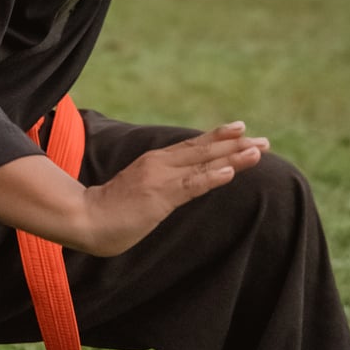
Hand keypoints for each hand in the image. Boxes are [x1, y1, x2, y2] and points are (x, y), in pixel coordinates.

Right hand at [78, 121, 268, 256]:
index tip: (243, 131)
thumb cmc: (109, 210)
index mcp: (156, 161)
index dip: (219, 138)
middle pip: (205, 149)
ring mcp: (161, 178)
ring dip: (233, 156)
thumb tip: (175, 191)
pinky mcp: (160, 196)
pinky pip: (192, 185)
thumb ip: (158, 186)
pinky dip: (213, 176)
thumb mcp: (140, 192)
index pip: (194, 146)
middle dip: (236, 144)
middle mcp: (161, 163)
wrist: (84, 218)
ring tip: (259, 150)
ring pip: (204, 163)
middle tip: (265, 140)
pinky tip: (231, 172)